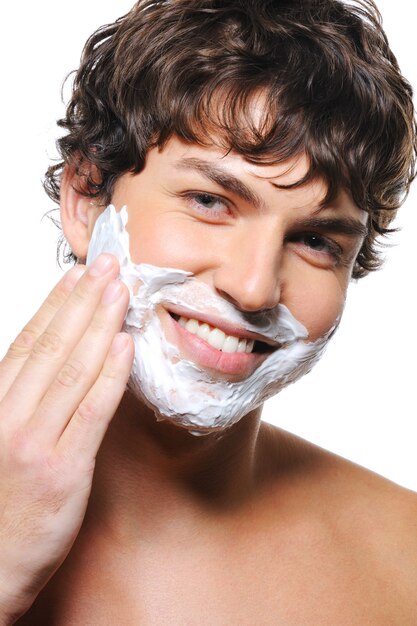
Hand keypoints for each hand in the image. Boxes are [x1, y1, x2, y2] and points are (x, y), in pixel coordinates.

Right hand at [0, 254, 133, 622]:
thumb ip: (20, 400)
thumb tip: (51, 359)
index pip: (28, 342)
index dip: (56, 305)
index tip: (78, 275)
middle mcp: (10, 416)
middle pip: (52, 345)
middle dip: (83, 300)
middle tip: (107, 265)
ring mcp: (36, 441)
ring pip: (72, 369)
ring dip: (99, 324)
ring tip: (120, 291)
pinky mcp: (63, 469)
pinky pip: (91, 411)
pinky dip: (110, 374)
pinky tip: (125, 345)